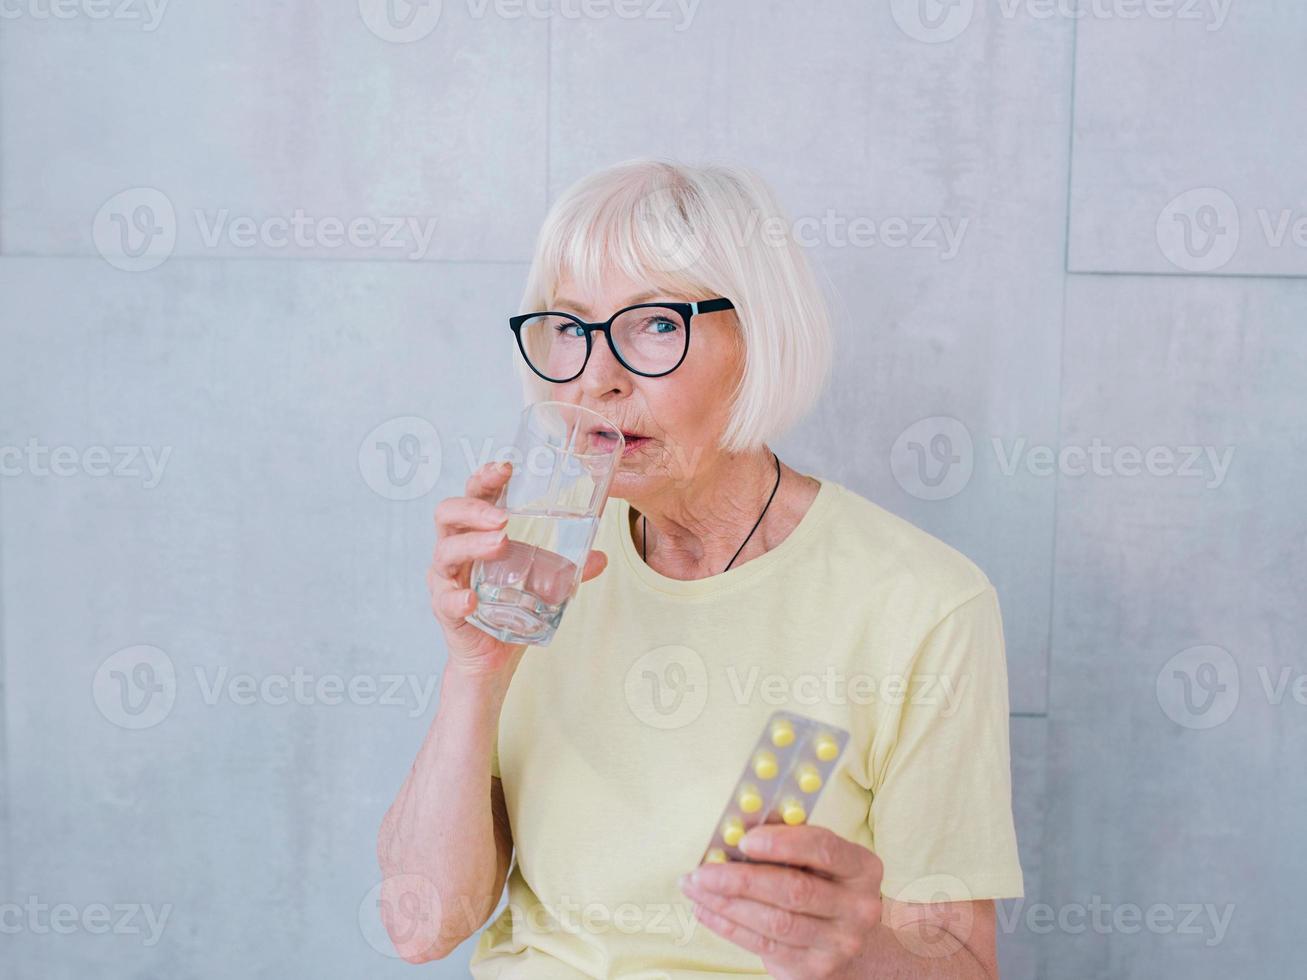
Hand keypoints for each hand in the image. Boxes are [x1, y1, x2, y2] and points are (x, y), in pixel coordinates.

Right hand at [427, 460, 608, 677]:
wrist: (492, 657)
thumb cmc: (509, 607)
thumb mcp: (542, 583)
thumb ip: (567, 569)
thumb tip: (601, 557)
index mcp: (476, 533)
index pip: (474, 495)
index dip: (485, 478)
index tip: (506, 468)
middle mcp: (455, 549)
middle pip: (448, 514)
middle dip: (474, 508)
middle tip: (503, 516)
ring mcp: (447, 579)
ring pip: (446, 551)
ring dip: (473, 543)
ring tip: (500, 543)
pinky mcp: (445, 609)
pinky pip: (445, 600)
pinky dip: (458, 597)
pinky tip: (472, 599)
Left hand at [678, 824, 882, 979]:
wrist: (851, 942)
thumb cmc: (825, 884)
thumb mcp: (820, 857)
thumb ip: (788, 836)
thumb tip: (739, 821)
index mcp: (862, 868)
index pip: (824, 849)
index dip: (782, 843)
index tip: (744, 839)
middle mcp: (858, 908)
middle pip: (794, 891)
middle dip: (742, 880)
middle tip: (703, 870)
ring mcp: (838, 944)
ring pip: (774, 923)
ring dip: (726, 903)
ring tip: (694, 886)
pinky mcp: (813, 969)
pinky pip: (763, 946)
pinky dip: (728, 926)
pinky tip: (705, 908)